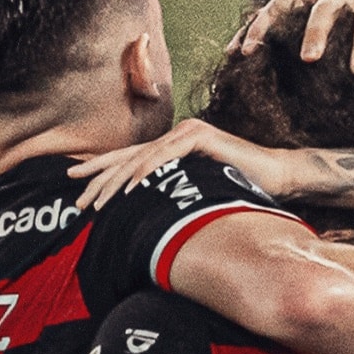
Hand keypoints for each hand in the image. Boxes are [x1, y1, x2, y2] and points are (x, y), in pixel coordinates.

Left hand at [68, 120, 290, 210]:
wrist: (276, 176)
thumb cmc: (240, 190)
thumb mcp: (198, 195)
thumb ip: (175, 197)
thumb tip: (147, 220)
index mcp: (170, 150)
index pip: (128, 161)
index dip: (101, 172)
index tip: (76, 186)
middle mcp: (174, 137)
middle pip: (128, 158)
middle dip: (99, 178)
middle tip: (77, 198)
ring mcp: (186, 133)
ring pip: (142, 157)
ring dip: (118, 180)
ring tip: (99, 199)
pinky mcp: (200, 136)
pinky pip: (167, 154)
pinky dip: (149, 170)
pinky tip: (133, 185)